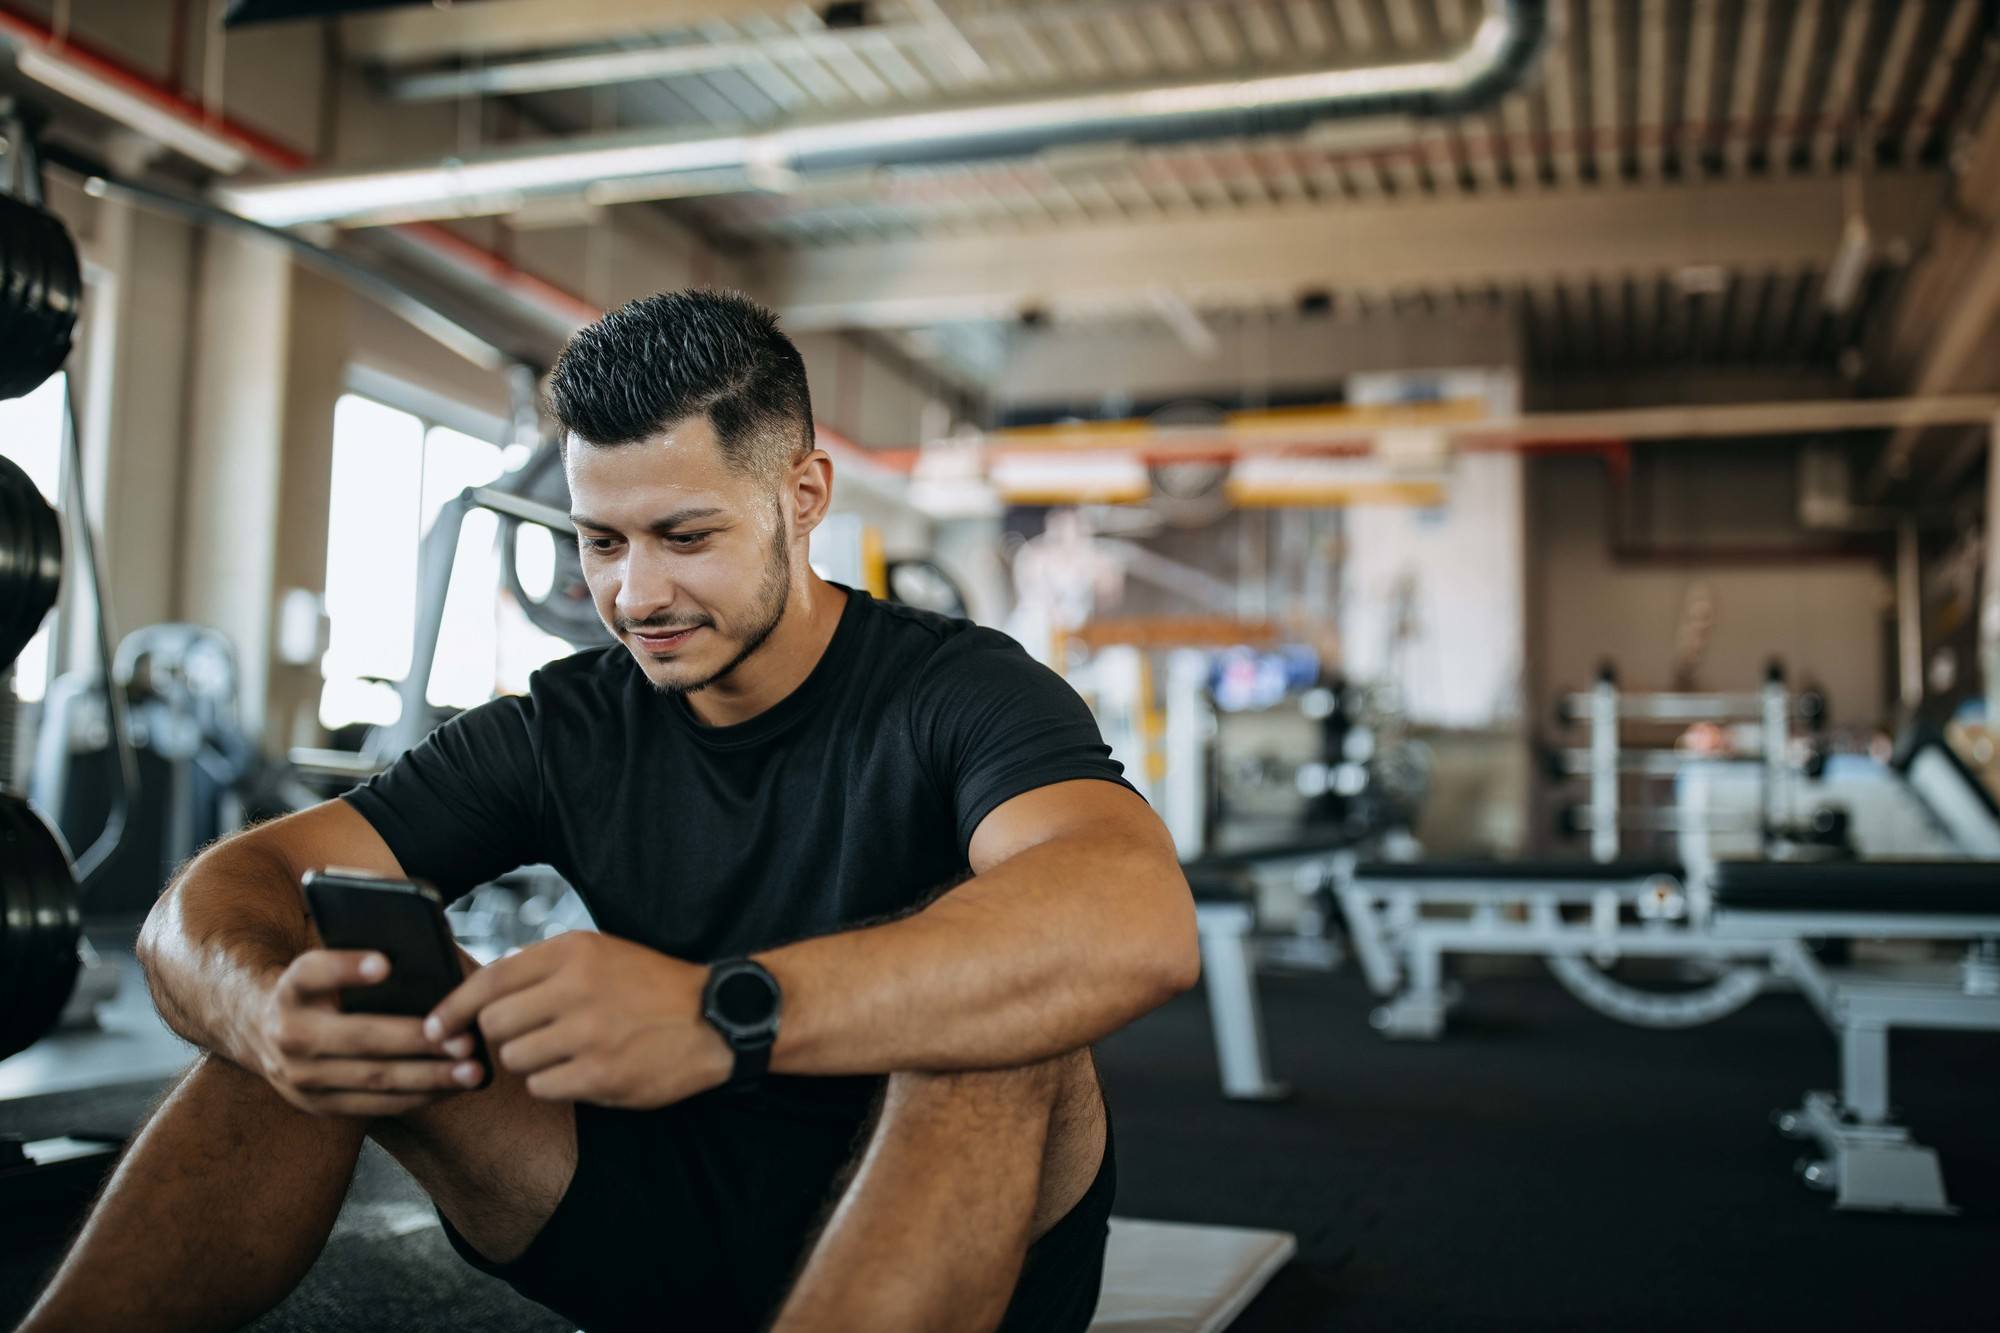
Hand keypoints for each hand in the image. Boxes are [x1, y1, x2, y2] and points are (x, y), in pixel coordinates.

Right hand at [248, 950, 485, 1117]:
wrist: (263, 1030)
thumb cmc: (322, 988)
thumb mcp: (328, 967)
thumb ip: (367, 959)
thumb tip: (435, 957)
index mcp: (291, 987)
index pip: (312, 973)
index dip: (346, 968)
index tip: (385, 963)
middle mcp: (289, 1033)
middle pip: (358, 1037)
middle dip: (416, 1040)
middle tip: (465, 1039)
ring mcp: (299, 1076)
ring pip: (372, 1078)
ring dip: (429, 1077)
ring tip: (472, 1070)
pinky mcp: (317, 1105)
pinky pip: (375, 1105)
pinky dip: (419, 1096)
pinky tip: (453, 1086)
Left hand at [422, 932, 733, 1107]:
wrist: (715, 1017)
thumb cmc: (649, 986)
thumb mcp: (599, 954)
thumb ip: (542, 968)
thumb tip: (476, 997)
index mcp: (573, 951)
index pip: (489, 980)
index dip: (452, 1008)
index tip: (435, 1027)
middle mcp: (577, 988)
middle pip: (494, 1023)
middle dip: (501, 1036)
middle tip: (528, 1037)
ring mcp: (589, 1033)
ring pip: (515, 1058)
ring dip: (529, 1061)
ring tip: (565, 1051)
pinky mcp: (601, 1074)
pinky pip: (542, 1086)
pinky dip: (553, 1083)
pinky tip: (581, 1069)